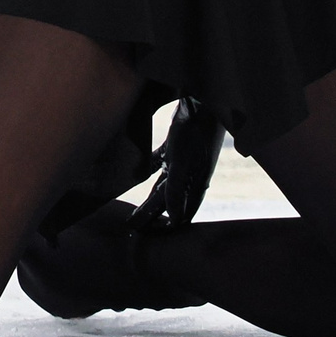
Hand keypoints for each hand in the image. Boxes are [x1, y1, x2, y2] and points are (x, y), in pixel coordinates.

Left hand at [133, 96, 223, 231]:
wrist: (202, 102)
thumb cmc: (194, 133)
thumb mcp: (183, 162)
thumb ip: (176, 189)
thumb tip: (174, 220)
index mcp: (193, 184)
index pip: (178, 214)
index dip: (162, 225)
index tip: (143, 235)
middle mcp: (189, 176)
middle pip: (167, 202)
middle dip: (152, 216)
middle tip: (133, 227)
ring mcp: (182, 161)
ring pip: (163, 186)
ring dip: (151, 199)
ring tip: (137, 211)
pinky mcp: (175, 146)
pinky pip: (160, 162)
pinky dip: (150, 170)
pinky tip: (140, 173)